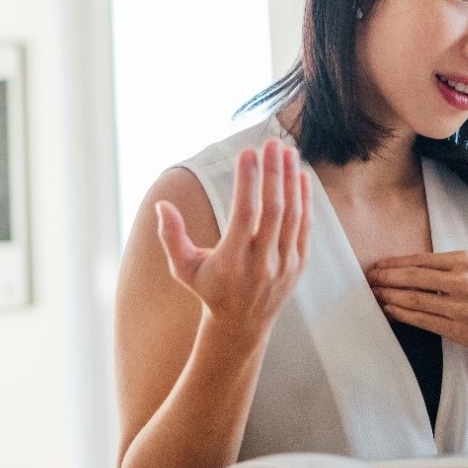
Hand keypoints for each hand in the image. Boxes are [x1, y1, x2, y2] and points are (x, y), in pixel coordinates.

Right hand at [156, 138, 310, 342]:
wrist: (242, 325)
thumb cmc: (208, 290)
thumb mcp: (184, 269)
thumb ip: (171, 237)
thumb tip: (162, 205)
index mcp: (232, 263)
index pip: (244, 215)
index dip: (247, 182)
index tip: (247, 152)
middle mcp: (262, 264)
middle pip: (274, 211)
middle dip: (274, 173)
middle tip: (272, 142)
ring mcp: (284, 265)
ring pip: (293, 216)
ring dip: (291, 180)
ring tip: (288, 151)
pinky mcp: (299, 264)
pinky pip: (305, 227)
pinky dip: (304, 200)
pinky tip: (300, 175)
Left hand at [367, 250, 467, 358]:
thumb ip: (448, 265)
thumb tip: (408, 266)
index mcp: (466, 261)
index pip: (420, 260)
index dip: (394, 264)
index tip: (376, 265)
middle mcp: (464, 281)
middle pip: (414, 277)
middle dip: (386, 278)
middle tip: (367, 278)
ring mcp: (462, 307)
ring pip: (415, 300)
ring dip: (390, 297)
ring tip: (375, 294)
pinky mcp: (460, 330)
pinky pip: (424, 321)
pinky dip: (403, 315)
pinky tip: (391, 310)